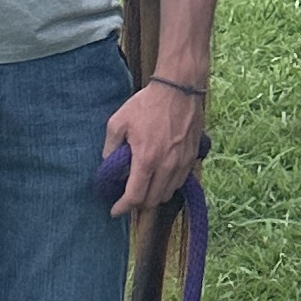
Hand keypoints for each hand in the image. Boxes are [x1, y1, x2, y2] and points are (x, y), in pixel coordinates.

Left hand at [105, 77, 205, 215]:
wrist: (179, 88)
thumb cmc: (147, 104)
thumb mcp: (118, 122)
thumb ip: (110, 147)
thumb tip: (108, 164)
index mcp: (147, 159)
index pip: (135, 196)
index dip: (122, 208)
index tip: (114, 211)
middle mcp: (167, 166)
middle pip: (152, 200)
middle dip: (138, 204)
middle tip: (127, 198)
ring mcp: (182, 163)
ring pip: (168, 194)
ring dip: (154, 196)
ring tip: (144, 187)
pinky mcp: (192, 157)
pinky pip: (179, 182)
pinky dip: (168, 185)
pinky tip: (160, 176)